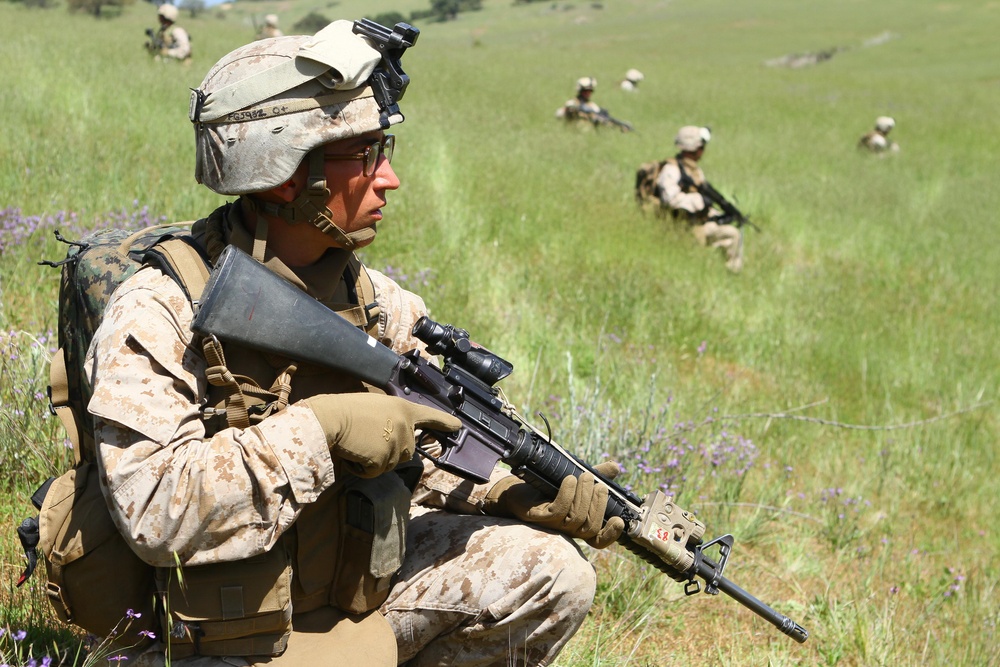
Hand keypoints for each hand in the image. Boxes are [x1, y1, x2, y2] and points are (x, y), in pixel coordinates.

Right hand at [307, 393, 460, 477]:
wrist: (328, 420)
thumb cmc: (345, 411)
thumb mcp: (376, 407)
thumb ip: (392, 420)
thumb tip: (395, 440)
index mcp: (403, 409)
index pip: (429, 415)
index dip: (444, 422)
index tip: (458, 427)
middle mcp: (405, 425)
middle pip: (406, 452)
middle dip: (387, 451)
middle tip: (365, 438)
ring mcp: (396, 443)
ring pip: (390, 464)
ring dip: (373, 461)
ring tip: (357, 443)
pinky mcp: (384, 459)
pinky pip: (375, 472)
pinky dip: (362, 469)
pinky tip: (354, 453)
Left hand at [484, 461, 625, 548]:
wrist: (516, 488)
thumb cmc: (547, 486)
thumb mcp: (576, 480)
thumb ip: (596, 475)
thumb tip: (615, 467)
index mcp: (579, 524)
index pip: (598, 540)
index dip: (611, 534)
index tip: (619, 520)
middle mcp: (567, 529)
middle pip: (590, 526)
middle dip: (599, 504)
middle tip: (598, 483)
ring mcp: (553, 525)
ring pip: (577, 519)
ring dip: (584, 495)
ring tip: (585, 476)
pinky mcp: (539, 517)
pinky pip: (558, 510)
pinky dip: (567, 494)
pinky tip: (569, 480)